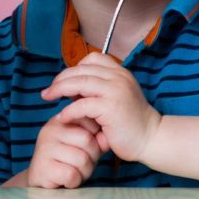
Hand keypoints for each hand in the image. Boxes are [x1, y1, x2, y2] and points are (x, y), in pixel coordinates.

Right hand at [27, 116, 106, 187]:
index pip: (90, 123)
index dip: (95, 141)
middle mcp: (50, 130)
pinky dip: (74, 181)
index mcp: (60, 121)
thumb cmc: (65, 162)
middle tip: (82, 165)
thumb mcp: (81, 147)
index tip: (86, 150)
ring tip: (74, 173)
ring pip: (81, 159)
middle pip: (87, 141)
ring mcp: (45, 148)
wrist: (41, 181)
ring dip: (84, 172)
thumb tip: (109, 138)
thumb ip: (96, 140)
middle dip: (92, 158)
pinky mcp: (43, 167)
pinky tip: (66, 180)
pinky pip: (71, 174)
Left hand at [43, 52, 160, 161]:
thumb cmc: (129, 122)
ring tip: (49, 98)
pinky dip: (69, 110)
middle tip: (48, 91)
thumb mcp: (114, 97)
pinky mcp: (111, 107)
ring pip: (79, 82)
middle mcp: (118, 77)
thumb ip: (97, 89)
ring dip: (59, 89)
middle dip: (60, 79)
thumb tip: (70, 88)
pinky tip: (62, 118)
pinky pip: (82, 104)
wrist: (151, 139)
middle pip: (80, 70)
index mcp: (119, 72)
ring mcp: (115, 90)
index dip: (74, 68)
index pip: (91, 59)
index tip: (64, 81)